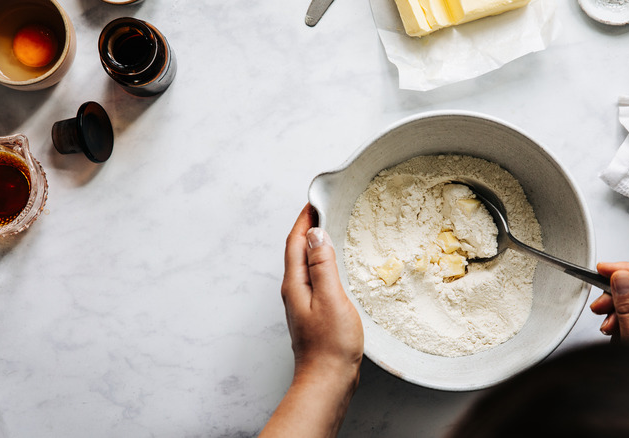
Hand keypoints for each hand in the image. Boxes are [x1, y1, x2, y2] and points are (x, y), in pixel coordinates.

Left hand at [261, 205, 363, 437]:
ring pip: (305, 264)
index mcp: (295, 284)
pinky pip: (314, 278)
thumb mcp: (331, 298)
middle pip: (296, 251)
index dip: (303, 219)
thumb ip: (322, 265)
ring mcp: (303, 303)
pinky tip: (335, 266)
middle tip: (324, 209)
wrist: (328, 381)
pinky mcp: (313, 313)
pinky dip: (322, 263)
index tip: (314, 201)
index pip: (295, 242)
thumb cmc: (331, 344)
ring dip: (314, 245)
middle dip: (307, 228)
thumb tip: (315, 234)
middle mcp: (294, 291)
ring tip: (330, 230)